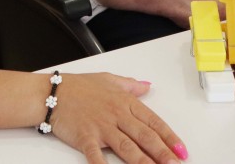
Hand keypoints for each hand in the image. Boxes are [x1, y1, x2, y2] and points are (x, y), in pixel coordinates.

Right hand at [51, 73, 186, 163]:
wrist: (53, 92)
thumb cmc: (79, 86)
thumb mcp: (108, 79)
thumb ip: (130, 85)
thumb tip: (147, 86)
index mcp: (125, 102)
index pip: (153, 122)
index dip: (169, 137)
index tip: (182, 150)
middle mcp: (117, 115)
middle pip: (145, 136)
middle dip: (163, 153)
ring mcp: (101, 127)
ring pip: (127, 147)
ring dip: (143, 161)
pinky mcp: (86, 137)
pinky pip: (96, 155)